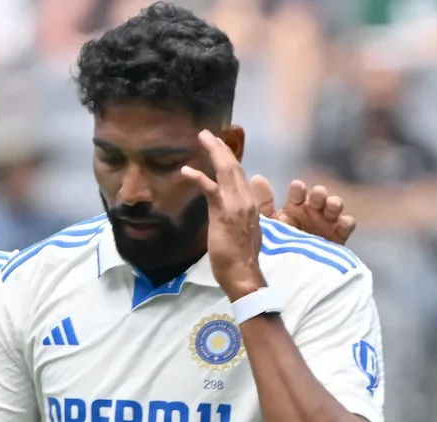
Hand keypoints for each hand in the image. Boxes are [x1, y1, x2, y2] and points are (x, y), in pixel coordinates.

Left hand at [180, 130, 265, 300]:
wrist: (244, 272)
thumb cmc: (242, 258)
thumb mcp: (245, 232)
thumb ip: (241, 217)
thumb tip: (234, 210)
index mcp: (251, 204)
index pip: (240, 175)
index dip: (230, 159)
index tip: (221, 147)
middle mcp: (246, 200)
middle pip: (234, 166)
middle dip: (221, 148)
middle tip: (207, 134)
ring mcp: (236, 204)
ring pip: (226, 170)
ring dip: (214, 151)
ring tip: (202, 137)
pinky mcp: (223, 211)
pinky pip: (210, 188)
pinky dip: (198, 177)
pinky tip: (185, 169)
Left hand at [251, 177, 355, 245]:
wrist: (287, 270)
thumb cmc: (278, 241)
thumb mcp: (269, 223)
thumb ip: (263, 202)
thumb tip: (257, 177)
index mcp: (295, 206)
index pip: (297, 193)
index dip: (298, 189)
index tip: (297, 186)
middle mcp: (312, 211)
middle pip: (318, 198)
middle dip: (319, 194)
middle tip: (318, 193)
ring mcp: (326, 223)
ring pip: (333, 208)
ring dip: (334, 204)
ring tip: (332, 204)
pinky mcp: (338, 236)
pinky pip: (345, 227)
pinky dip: (347, 223)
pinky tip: (344, 221)